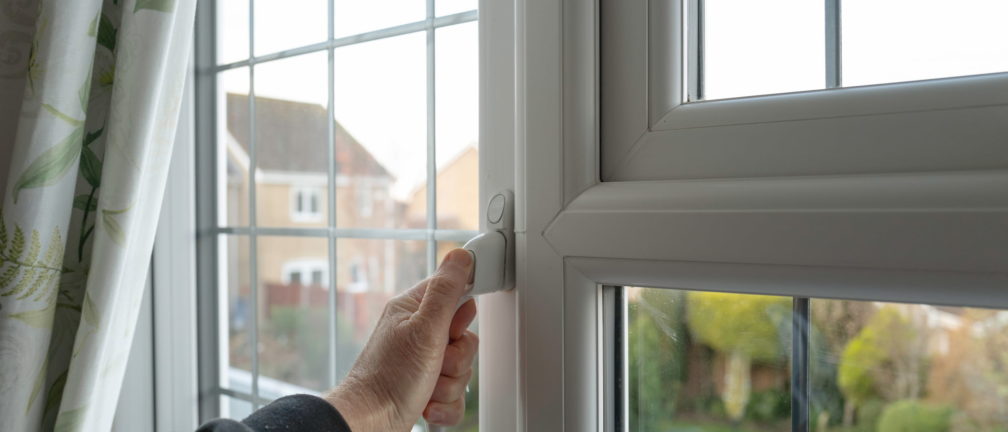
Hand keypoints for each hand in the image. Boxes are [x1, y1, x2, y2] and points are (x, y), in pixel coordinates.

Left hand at [325, 249, 478, 430]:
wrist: (369, 423)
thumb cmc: (389, 378)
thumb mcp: (424, 328)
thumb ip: (446, 291)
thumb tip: (460, 256)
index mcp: (414, 310)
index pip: (454, 294)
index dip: (461, 316)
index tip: (452, 331)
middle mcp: (418, 334)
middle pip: (465, 339)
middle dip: (456, 360)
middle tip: (435, 363)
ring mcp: (422, 363)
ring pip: (462, 369)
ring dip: (449, 385)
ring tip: (425, 387)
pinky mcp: (426, 389)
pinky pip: (455, 395)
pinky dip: (444, 405)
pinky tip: (426, 405)